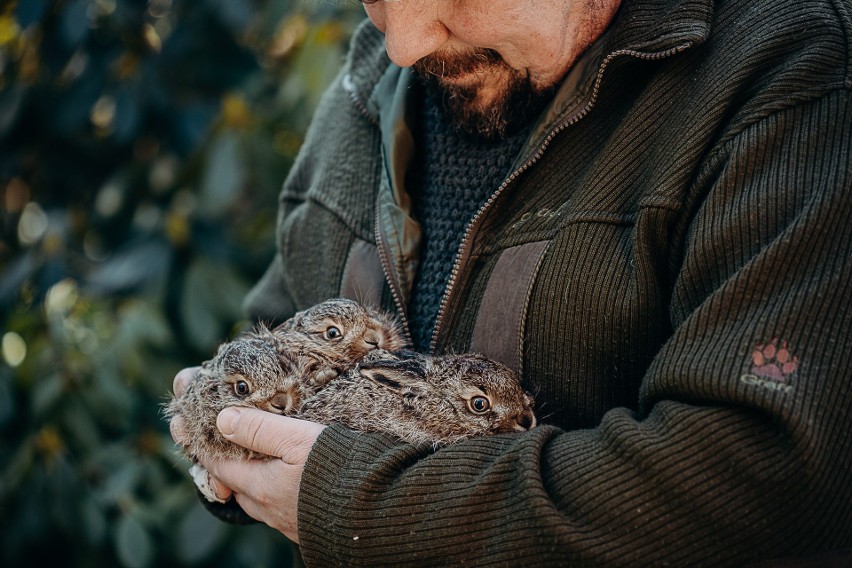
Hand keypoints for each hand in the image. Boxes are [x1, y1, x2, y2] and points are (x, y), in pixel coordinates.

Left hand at [169, 366, 325, 541]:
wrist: (379, 509)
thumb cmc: (340, 470)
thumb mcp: (297, 439)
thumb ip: (259, 429)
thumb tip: (221, 420)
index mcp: (260, 486)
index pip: (218, 465)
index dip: (203, 444)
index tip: (189, 427)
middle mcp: (269, 509)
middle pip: (236, 485)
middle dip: (230, 466)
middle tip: (231, 442)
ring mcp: (288, 521)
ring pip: (260, 498)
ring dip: (256, 479)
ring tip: (264, 458)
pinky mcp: (308, 526)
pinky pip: (282, 507)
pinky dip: (278, 490)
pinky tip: (294, 478)